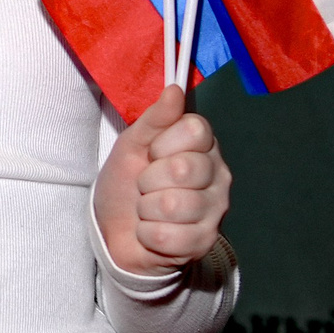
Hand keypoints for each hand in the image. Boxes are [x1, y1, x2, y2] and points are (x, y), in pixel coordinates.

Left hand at [93, 85, 231, 273]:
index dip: (163, 143)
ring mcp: (215, 211)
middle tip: (145, 186)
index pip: (196, 130)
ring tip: (147, 210)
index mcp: (203, 147)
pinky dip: (147, 235)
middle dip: (148, 179)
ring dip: (145, 209)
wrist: (114, 231)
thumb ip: (155, 119)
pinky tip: (151, 231)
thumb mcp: (132, 144)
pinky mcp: (204, 242)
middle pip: (183, 168)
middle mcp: (218, 176)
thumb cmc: (126, 184)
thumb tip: (175, 90)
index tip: (151, 154)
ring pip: (172, 204)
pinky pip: (166, 235)